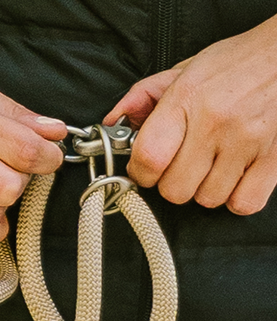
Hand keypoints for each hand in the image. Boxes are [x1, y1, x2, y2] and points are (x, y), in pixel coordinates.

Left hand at [105, 16, 276, 213]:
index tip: (149, 169)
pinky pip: (242, 204)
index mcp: (187, 98)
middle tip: (188, 162)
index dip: (142, 174)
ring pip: (207, 199)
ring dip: (208, 187)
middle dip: (176, 182)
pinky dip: (238, 197)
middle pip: (175, 190)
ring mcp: (247, 141)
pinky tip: (238, 174)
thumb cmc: (237, 64)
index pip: (148, 159)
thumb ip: (145, 96)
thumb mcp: (187, 70)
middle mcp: (216, 121)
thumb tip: (112, 122)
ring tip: (218, 161)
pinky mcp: (275, 158)